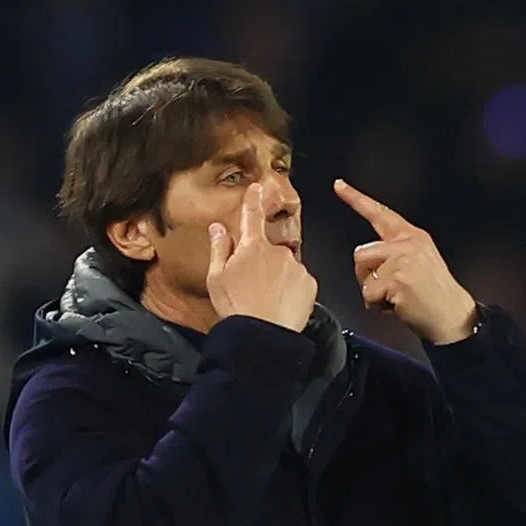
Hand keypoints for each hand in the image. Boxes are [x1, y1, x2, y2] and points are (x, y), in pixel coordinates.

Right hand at [207, 184, 316, 331]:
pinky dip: (292, 289)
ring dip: (278, 277)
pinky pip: (299, 281)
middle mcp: (277, 252)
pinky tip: (280, 303)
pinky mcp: (310, 284)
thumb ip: (219, 248)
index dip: (253, 200)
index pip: (252, 216)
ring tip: (265, 299)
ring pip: (285, 266)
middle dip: (262, 262)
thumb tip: (218, 228)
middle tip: (251, 286)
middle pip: (269, 249)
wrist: (263, 337)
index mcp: (252, 247)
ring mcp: (296, 267)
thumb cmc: (237, 309)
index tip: (257, 188)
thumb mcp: (216, 277)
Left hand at [334, 179, 476, 344]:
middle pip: (360, 254)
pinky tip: (398, 305)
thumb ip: (395, 252)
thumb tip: (365, 259)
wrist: (453, 316)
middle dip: (366, 276)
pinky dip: (378, 306)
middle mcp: (408, 244)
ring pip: (363, 275)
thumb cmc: (435, 295)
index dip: (356, 199)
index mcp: (413, 236)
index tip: (339, 185)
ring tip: (396, 296)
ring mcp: (403, 261)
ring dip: (373, 292)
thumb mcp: (420, 260)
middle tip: (389, 288)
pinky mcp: (397, 279)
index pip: (380, 213)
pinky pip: (369, 294)